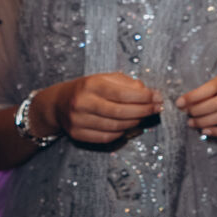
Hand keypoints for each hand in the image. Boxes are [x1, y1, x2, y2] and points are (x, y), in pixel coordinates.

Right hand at [40, 73, 162, 143]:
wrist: (59, 103)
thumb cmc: (89, 89)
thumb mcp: (105, 78)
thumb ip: (127, 83)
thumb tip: (149, 92)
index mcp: (90, 85)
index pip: (122, 93)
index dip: (144, 97)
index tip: (158, 97)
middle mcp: (82, 103)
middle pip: (120, 112)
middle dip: (143, 111)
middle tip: (157, 108)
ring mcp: (78, 121)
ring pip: (115, 126)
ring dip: (135, 122)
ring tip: (145, 116)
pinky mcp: (77, 135)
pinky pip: (107, 137)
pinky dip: (122, 132)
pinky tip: (129, 125)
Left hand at [175, 71, 216, 138]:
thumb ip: (209, 88)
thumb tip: (186, 103)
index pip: (210, 88)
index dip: (193, 97)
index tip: (179, 103)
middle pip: (216, 104)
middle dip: (198, 111)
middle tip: (187, 115)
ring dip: (205, 122)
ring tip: (192, 123)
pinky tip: (206, 131)